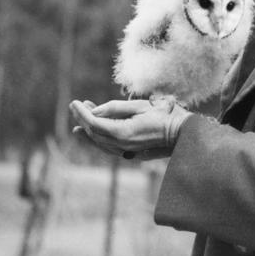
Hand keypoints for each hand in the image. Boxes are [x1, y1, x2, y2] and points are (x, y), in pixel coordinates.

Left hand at [69, 98, 191, 159]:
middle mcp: (120, 145)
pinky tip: (93, 131)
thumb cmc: (162, 115)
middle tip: (75, 107)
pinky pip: (107, 146)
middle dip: (82, 119)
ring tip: (80, 117)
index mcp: (122, 133)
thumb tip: (95, 112)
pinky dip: (97, 137)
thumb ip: (115, 108)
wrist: (180, 133)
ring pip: (99, 142)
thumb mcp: (138, 106)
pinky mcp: (129, 153)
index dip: (81, 113)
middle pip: (94, 133)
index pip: (94, 123)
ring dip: (88, 129)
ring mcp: (125, 151)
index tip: (74, 102)